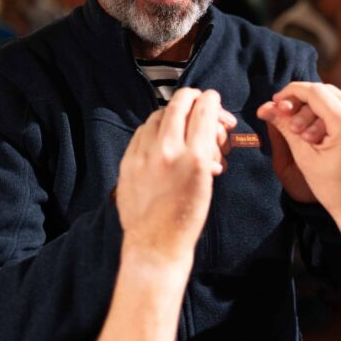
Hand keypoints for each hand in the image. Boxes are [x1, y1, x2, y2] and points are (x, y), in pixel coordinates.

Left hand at [116, 88, 235, 261]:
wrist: (156, 243)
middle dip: (193, 97)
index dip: (211, 100)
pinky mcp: (128, 161)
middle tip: (200, 100)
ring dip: (173, 112)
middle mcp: (167, 151)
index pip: (203, 110)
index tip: (213, 99)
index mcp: (193, 158)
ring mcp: (143, 154)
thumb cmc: (186, 218)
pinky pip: (142, 130)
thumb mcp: (207, 182)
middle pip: (180, 104)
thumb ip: (207, 149)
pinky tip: (162, 137)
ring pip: (159, 114)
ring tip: (183, 123)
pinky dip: (155, 127)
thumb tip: (207, 124)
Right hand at [258, 82, 340, 218]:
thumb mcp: (305, 158)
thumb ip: (286, 128)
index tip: (278, 101)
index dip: (292, 92)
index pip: (315, 92)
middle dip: (304, 102)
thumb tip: (267, 109)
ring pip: (340, 99)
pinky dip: (334, 116)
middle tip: (289, 118)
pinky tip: (323, 136)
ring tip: (306, 134)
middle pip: (328, 91)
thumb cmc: (335, 190)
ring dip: (318, 109)